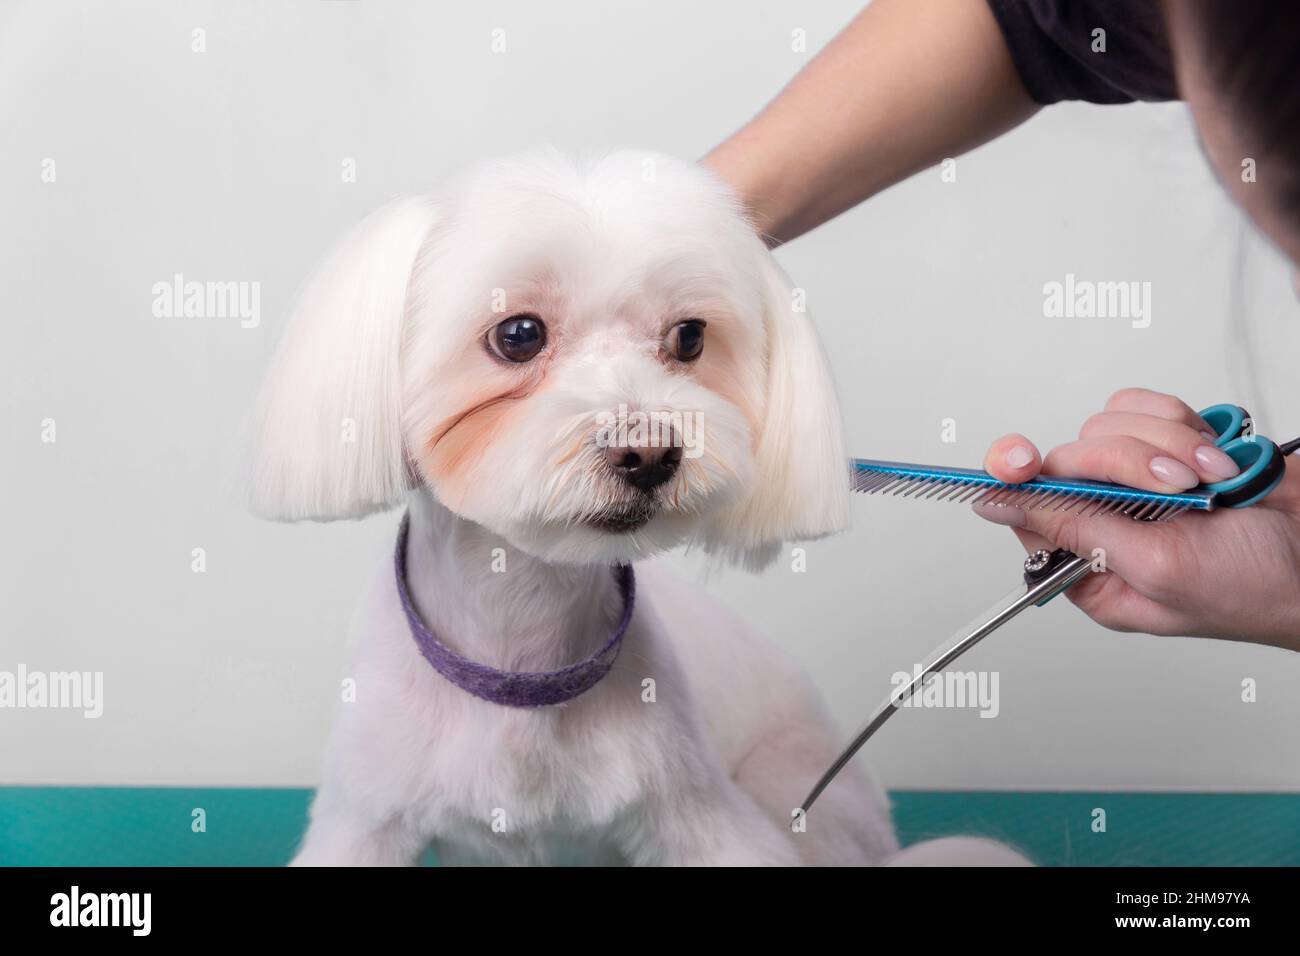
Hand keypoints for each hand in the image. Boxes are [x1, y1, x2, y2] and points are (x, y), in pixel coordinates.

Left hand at [977, 388, 1299, 650]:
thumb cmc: (1255, 589)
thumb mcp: (1155, 568)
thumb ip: (1075, 529)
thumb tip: (999, 506)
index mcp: (1087, 566)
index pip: (1027, 508)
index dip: (1019, 479)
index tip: (1018, 460)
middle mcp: (1106, 521)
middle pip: (1070, 458)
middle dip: (1126, 464)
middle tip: (1178, 488)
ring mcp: (1139, 481)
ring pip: (1108, 427)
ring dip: (1166, 446)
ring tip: (1209, 482)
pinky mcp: (1171, 447)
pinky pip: (1147, 410)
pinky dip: (1181, 426)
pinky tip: (1214, 460)